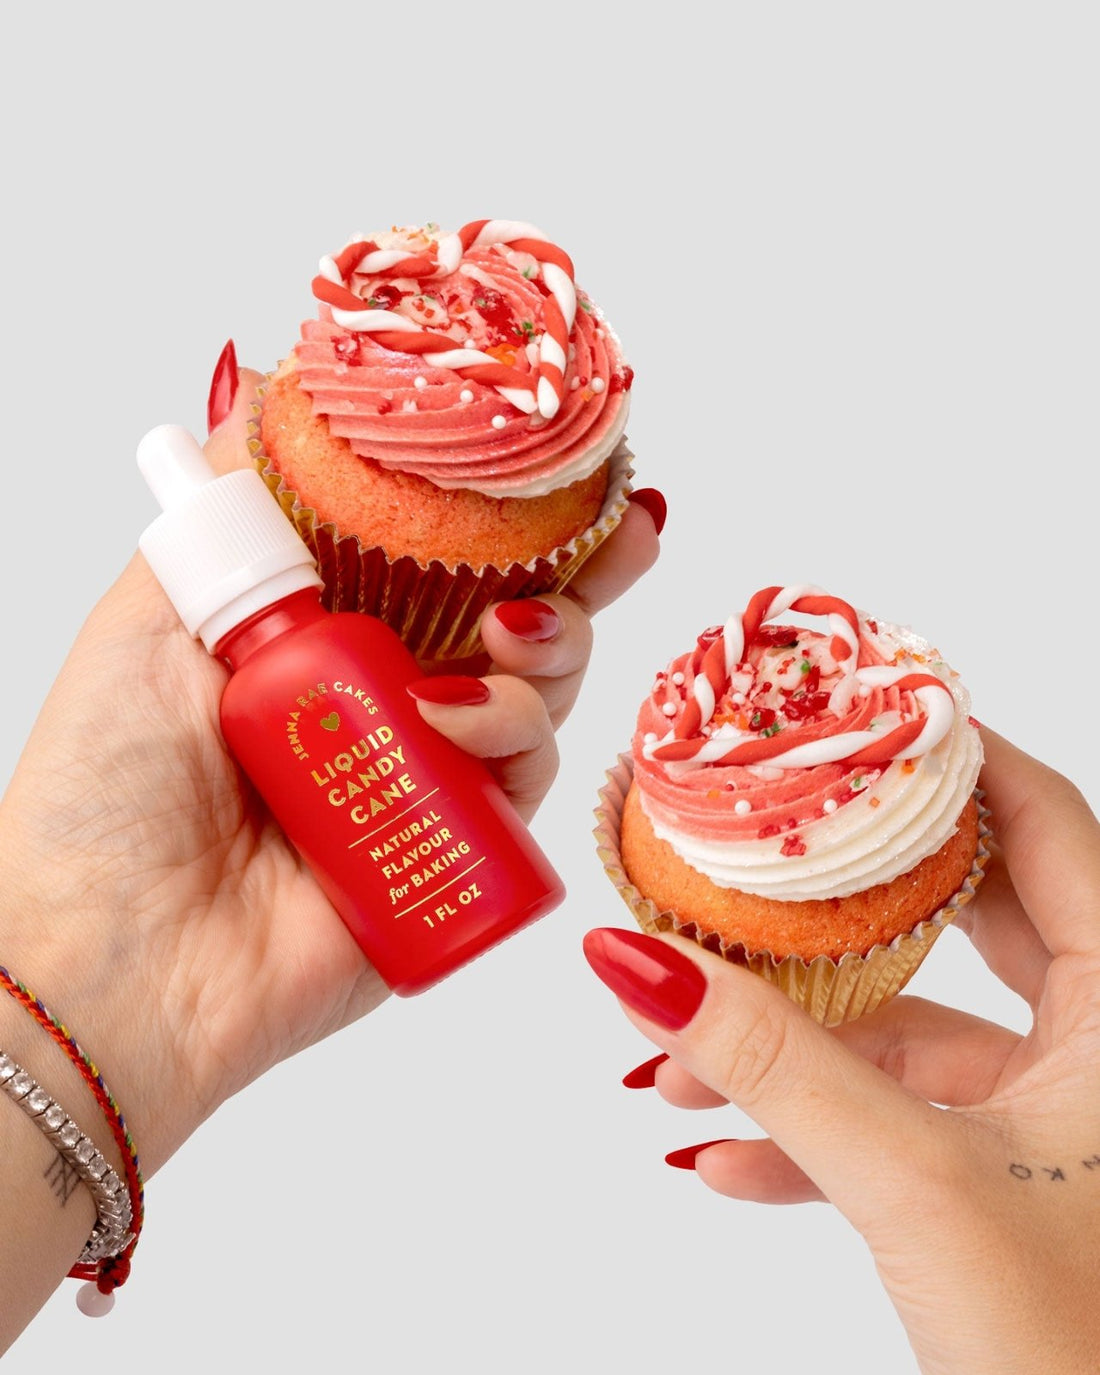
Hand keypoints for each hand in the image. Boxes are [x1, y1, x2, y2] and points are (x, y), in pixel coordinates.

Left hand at [0, 366, 660, 1178]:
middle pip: (506, 623)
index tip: (549, 457)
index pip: (425, 561)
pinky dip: (515, 740)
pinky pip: (525, 785)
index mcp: (315, 643)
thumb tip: (260, 380)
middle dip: (575, 572)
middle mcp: (380, 707)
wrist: (112, 964)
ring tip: (496, 645)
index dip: (491, 512)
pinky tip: (459, 728)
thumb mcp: (146, 618)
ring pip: (534, 694)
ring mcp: (422, 782)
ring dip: (541, 652)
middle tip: (619, 533)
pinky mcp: (453, 856)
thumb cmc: (102, 795)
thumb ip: (222, 507)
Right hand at [584, 728, 1099, 1373]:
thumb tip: (639, 965)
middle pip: (957, 914)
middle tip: (752, 847)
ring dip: (791, 1048)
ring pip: (908, 1033)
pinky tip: (720, 1157)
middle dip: (835, 901)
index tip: (847, 719)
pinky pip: (898, 1123)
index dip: (947, 759)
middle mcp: (1096, 1044)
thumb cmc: (1073, 1352)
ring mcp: (1053, 1116)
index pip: (1043, 822)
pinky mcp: (1006, 1180)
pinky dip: (810, 1135)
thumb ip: (773, 1067)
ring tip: (677, 1060)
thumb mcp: (913, 1181)